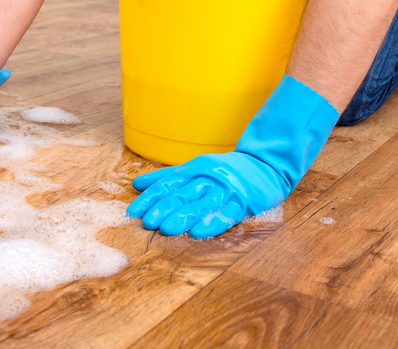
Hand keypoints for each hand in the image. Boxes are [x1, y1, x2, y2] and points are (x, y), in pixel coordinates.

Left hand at [127, 75, 339, 238]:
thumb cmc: (224, 170)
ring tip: (166, 230)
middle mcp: (207, 177)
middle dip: (163, 208)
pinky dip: (212, 223)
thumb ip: (166, 176)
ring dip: (183, 217)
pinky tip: (198, 233)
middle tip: (146, 223)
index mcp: (193, 169)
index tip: (132, 212)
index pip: (166, 184)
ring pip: (201, 204)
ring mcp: (225, 189)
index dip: (149, 198)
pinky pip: (226, 214)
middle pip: (182, 194)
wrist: (265, 164)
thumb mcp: (194, 168)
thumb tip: (137, 184)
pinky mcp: (242, 201)